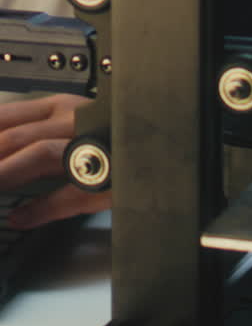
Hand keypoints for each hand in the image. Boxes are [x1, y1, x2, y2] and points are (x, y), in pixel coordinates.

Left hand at [0, 94, 110, 227]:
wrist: (161, 144)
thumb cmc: (118, 136)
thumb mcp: (73, 125)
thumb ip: (39, 135)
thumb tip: (2, 152)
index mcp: (60, 107)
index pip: (4, 117)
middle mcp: (73, 120)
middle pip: (14, 137)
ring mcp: (91, 145)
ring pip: (39, 153)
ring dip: (6, 173)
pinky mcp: (108, 174)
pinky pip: (70, 192)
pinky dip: (41, 208)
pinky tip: (20, 218)